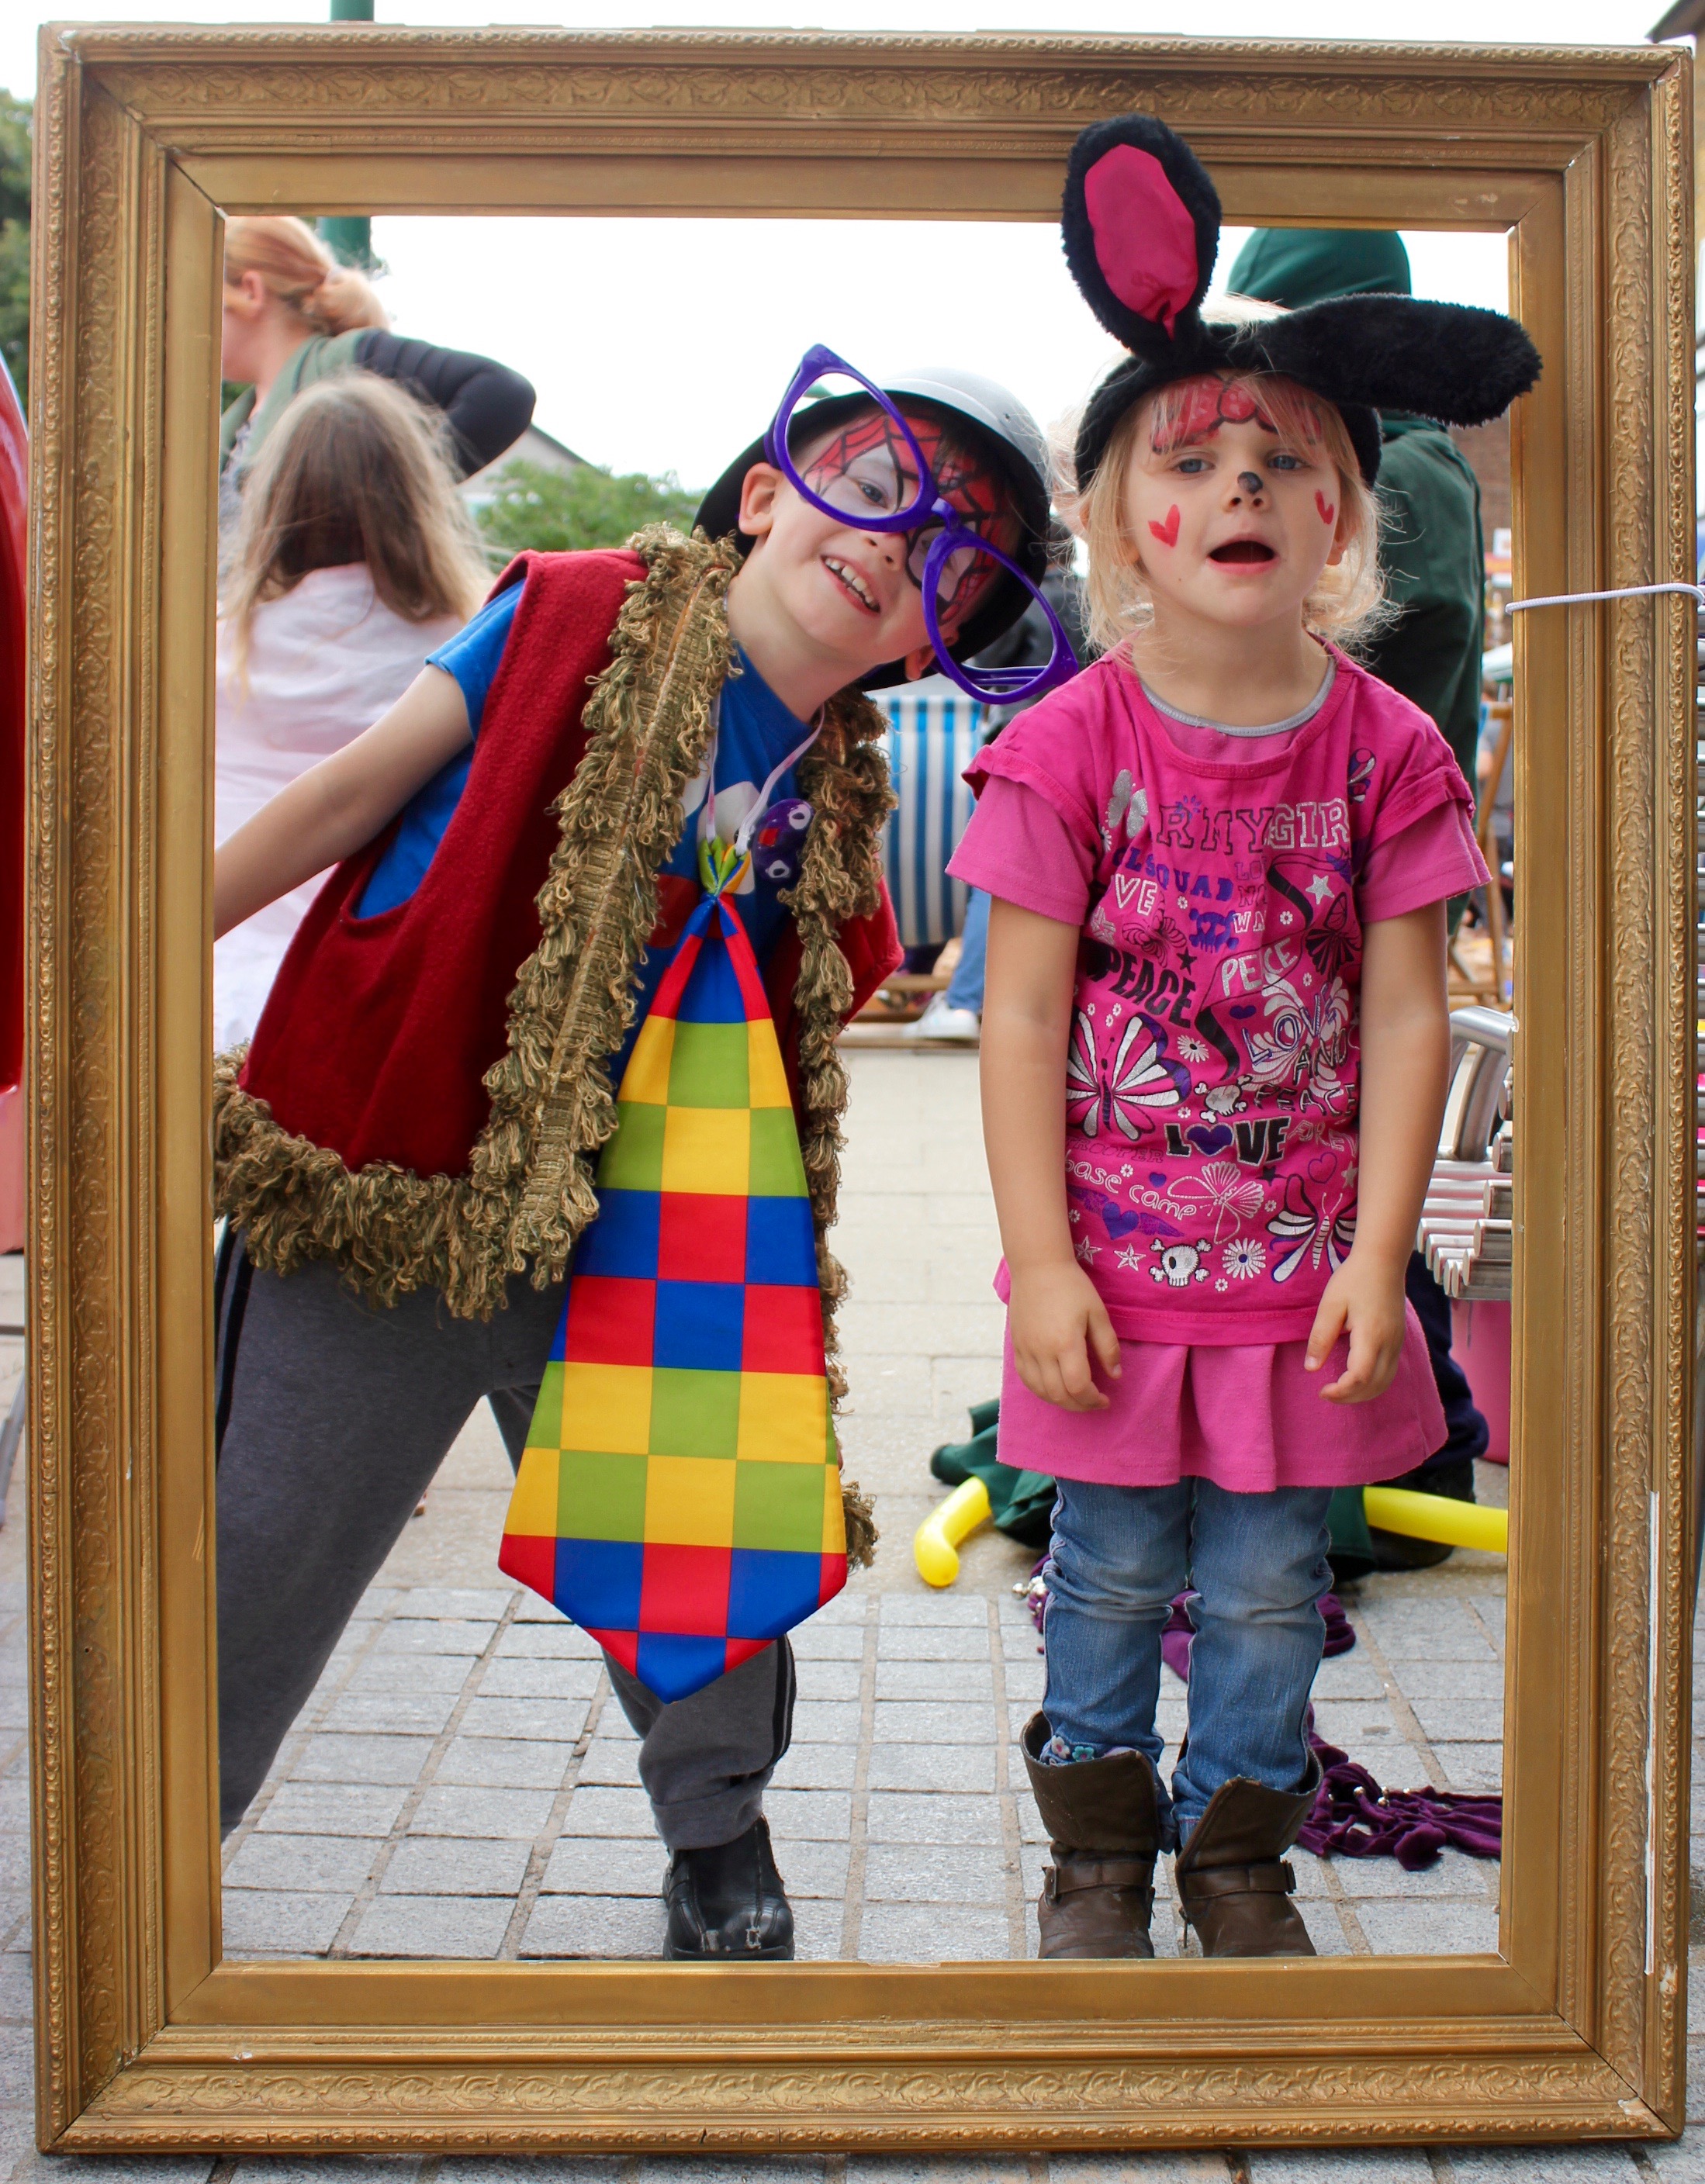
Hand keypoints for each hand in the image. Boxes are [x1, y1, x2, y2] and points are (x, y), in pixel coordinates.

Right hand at [1008, 1260, 1121, 1411]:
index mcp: (1065, 1343)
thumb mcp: (1097, 1313)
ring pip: (1040, 1391)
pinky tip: (1054, 1388)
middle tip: (1094, 1402)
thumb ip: (1107, 1346)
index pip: (1078, 1386)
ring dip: (1060, 1401)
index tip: (1105, 1399)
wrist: (1037, 1267)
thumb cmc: (1072, 1286)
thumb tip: (1115, 1376)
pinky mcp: (1017, 1346)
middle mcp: (1042, 1351)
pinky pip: (1026, 1379)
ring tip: (1076, 1398)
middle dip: (1079, 1405)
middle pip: (1059, 1394)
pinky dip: (1041, 1390)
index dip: (1093, 1400)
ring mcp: (1026, 1350)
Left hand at [1304, 1253, 1407, 1403]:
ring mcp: (1398, 1343)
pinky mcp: (1399, 1340)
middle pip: (1375, 1386)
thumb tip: (1311, 1369)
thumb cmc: (1353, 1279)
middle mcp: (1390, 1343)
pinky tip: (1356, 1379)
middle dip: (1350, 1397)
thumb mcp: (1330, 1305)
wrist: (1383, 1261)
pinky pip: (1389, 1371)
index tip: (1321, 1390)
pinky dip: (1373, 1383)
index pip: (1359, 1377)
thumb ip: (1320, 1337)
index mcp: (1371, 1335)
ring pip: (1385, 1382)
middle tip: (1326, 1394)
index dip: (1341, 1391)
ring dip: (1363, 1394)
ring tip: (1339, 1390)